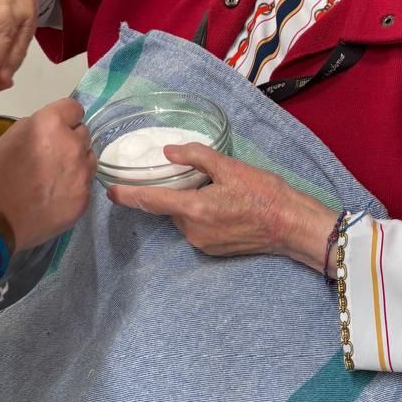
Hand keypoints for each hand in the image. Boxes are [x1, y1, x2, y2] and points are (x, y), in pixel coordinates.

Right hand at [0, 99, 95, 249]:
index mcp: (50, 124)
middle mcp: (72, 145)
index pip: (74, 108)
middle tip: (51, 156)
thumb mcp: (8, 138)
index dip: (64, 118)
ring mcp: (81, 173)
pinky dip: (74, 186)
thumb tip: (50, 130)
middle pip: (83, 133)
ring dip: (76, 162)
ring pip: (88, 158)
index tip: (56, 128)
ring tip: (54, 177)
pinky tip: (55, 196)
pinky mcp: (84, 198)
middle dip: (70, 140)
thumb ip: (35, 127)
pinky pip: (86, 184)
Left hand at [110, 144, 335, 270]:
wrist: (292, 226)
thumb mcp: (230, 167)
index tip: (110, 191)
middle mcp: (193, 231)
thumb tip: (168, 152)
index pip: (151, 201)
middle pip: (169, 208)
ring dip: (189, 204)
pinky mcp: (213, 250)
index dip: (128, 195)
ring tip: (217, 191)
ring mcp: (203, 244)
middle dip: (174, 192)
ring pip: (183, 218)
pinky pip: (196, 228)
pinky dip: (200, 214)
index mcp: (194, 209)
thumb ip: (196, 156)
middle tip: (195, 177)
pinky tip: (223, 205)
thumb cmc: (265, 194)